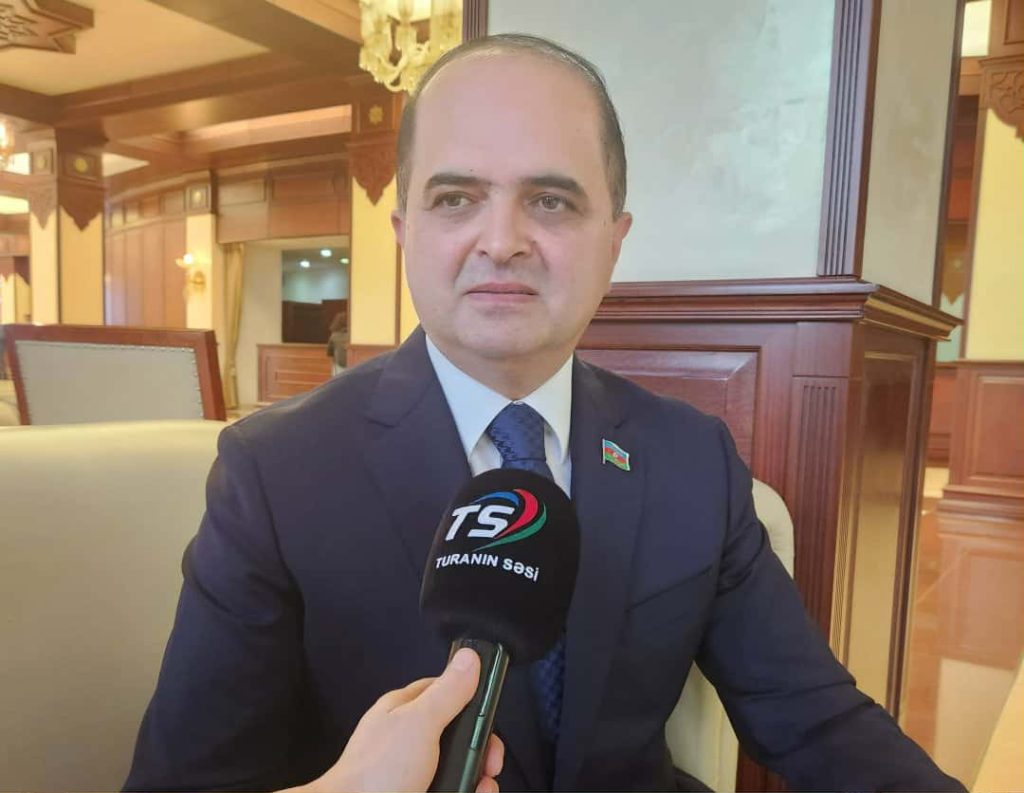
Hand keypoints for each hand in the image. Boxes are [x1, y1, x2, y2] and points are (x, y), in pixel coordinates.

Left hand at [291, 648, 503, 792]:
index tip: (490, 719)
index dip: (473, 702)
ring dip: (478, 777)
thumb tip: (468, 658)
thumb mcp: (419, 724)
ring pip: (458, 766)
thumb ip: (447, 692)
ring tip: (482, 788)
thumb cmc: (374, 774)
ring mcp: (413, 770)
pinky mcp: (420, 789)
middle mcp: (409, 739)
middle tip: (489, 763)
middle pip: (458, 734)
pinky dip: (467, 790)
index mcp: (404, 710)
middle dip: (481, 748)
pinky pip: (453, 786)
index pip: (446, 691)